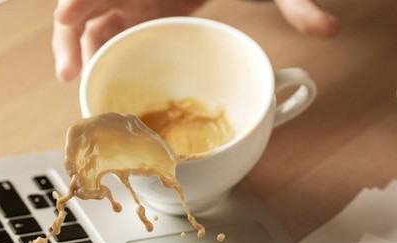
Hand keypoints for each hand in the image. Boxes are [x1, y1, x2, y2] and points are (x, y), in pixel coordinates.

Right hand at [52, 0, 338, 81]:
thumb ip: (297, 2)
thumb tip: (330, 30)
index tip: (66, 20)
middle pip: (90, 5)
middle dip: (74, 35)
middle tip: (70, 72)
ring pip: (96, 20)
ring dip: (83, 48)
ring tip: (78, 81)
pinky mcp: (149, 9)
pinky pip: (116, 28)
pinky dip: (104, 49)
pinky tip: (101, 73)